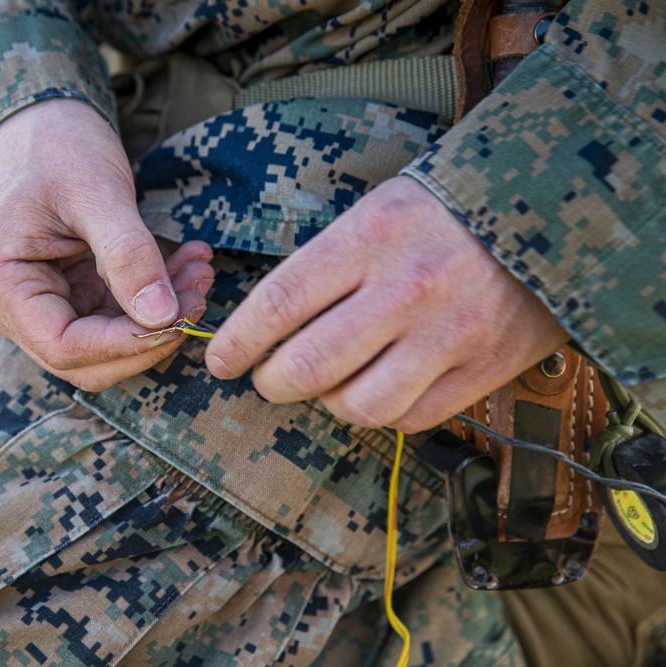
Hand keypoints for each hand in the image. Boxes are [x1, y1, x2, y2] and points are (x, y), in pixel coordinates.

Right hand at [0, 99, 213, 390]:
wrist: (40, 118)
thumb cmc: (57, 145)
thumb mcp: (96, 193)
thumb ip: (128, 256)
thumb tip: (164, 318)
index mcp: (0, 284)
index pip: (65, 347)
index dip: (126, 344)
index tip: (180, 319)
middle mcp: (11, 307)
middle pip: (87, 358)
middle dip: (149, 335)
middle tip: (200, 290)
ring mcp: (39, 304)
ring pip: (107, 341)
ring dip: (159, 316)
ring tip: (199, 267)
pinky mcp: (67, 295)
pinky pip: (114, 317)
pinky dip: (152, 298)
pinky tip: (185, 263)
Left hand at [204, 176, 568, 431]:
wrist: (554, 209)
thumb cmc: (446, 209)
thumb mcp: (376, 211)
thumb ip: (326, 268)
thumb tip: (270, 329)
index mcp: (369, 239)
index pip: (278, 304)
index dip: (237, 342)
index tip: (220, 360)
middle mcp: (406, 290)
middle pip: (307, 368)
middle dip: (271, 383)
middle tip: (268, 378)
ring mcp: (448, 336)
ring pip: (357, 407)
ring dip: (328, 403)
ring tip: (330, 383)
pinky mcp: (483, 370)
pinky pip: (410, 418)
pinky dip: (383, 411)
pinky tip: (381, 385)